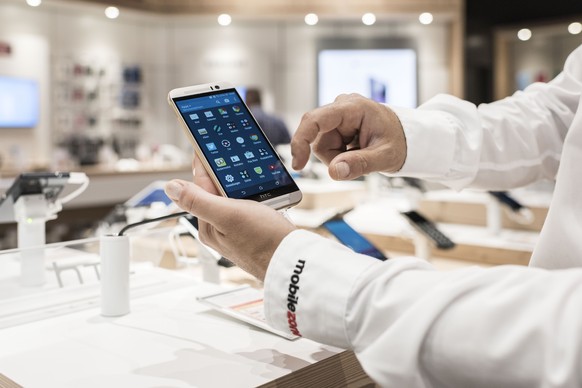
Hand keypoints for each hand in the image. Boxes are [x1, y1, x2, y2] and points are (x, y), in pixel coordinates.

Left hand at [164, 156, 296, 279]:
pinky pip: (250, 206)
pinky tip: (265, 193)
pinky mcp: (254, 230)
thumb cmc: (264, 241)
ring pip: (236, 197)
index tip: (204, 142)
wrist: (294, 260)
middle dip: (226, 175)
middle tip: (233, 156)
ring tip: (251, 174)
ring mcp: (238, 230)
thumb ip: (198, 200)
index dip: (203, 163)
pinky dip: (256, 196)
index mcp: (208, 226)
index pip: (200, 186)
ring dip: (243, 185)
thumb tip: (170, 187)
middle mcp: (220, 229)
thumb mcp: (228, 215)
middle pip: (217, 191)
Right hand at [291, 93, 406, 179]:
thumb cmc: (399, 141)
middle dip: (334, 156)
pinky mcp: (336, 125)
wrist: (406, 137)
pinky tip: (356, 150)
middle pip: (318, 139)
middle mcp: (341, 107)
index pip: (315, 120)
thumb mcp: (385, 156)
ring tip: (360, 154)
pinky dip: (340, 154)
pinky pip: (327, 146)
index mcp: (353, 107)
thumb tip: (335, 171)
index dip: (301, 141)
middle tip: (357, 160)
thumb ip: (360, 164)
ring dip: (338, 157)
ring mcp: (338, 116)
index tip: (298, 165)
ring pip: (322, 145)